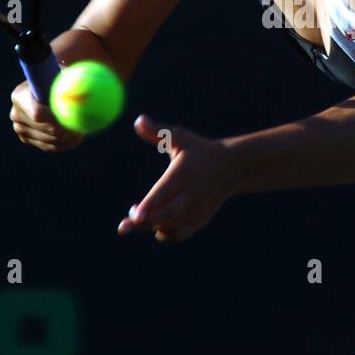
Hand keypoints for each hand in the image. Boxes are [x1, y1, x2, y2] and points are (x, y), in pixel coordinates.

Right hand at [9, 79, 84, 152]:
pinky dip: (65, 144)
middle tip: (87, 127)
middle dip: (69, 130)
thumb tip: (86, 93)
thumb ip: (75, 80)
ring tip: (84, 127)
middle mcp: (16, 114)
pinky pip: (50, 147)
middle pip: (47, 130)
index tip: (79, 116)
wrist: (48, 86)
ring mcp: (20, 129)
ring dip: (70, 137)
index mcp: (20, 96)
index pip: (39, 114)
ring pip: (51, 141)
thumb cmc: (59, 77)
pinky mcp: (28, 139)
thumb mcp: (66, 74)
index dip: (60, 117)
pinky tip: (77, 136)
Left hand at [119, 114, 236, 243]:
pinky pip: (180, 234)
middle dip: (142, 224)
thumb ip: (158, 131)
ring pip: (170, 227)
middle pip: (165, 215)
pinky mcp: (200, 219)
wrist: (232, 167)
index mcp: (183, 174)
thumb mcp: (181, 138)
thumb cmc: (200, 150)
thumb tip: (138, 120)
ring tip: (138, 218)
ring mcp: (197, 209)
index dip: (148, 206)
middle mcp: (191, 194)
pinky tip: (155, 225)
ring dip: (151, 227)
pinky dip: (165, 234)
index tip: (133, 215)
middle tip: (123, 226)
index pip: (163, 192)